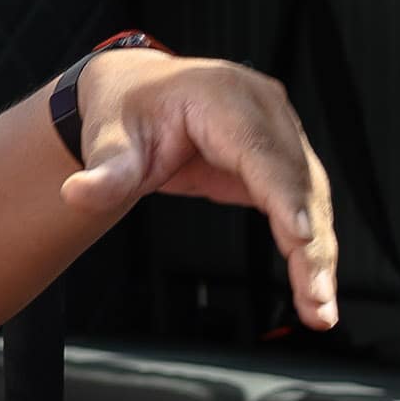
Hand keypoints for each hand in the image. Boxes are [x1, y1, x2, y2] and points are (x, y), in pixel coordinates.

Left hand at [67, 47, 342, 328]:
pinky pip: (305, 204)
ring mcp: (280, 132)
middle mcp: (262, 109)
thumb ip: (105, 171)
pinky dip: (312, 248)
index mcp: (222, 96)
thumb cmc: (130, 110)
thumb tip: (79, 193)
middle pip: (297, 180)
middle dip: (311, 244)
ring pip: (311, 197)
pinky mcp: (283, 158)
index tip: (301, 237)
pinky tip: (315, 287)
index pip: (260, 150)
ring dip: (319, 254)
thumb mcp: (111, 139)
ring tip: (320, 307)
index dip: (284, 194)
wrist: (139, 94)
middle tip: (316, 298)